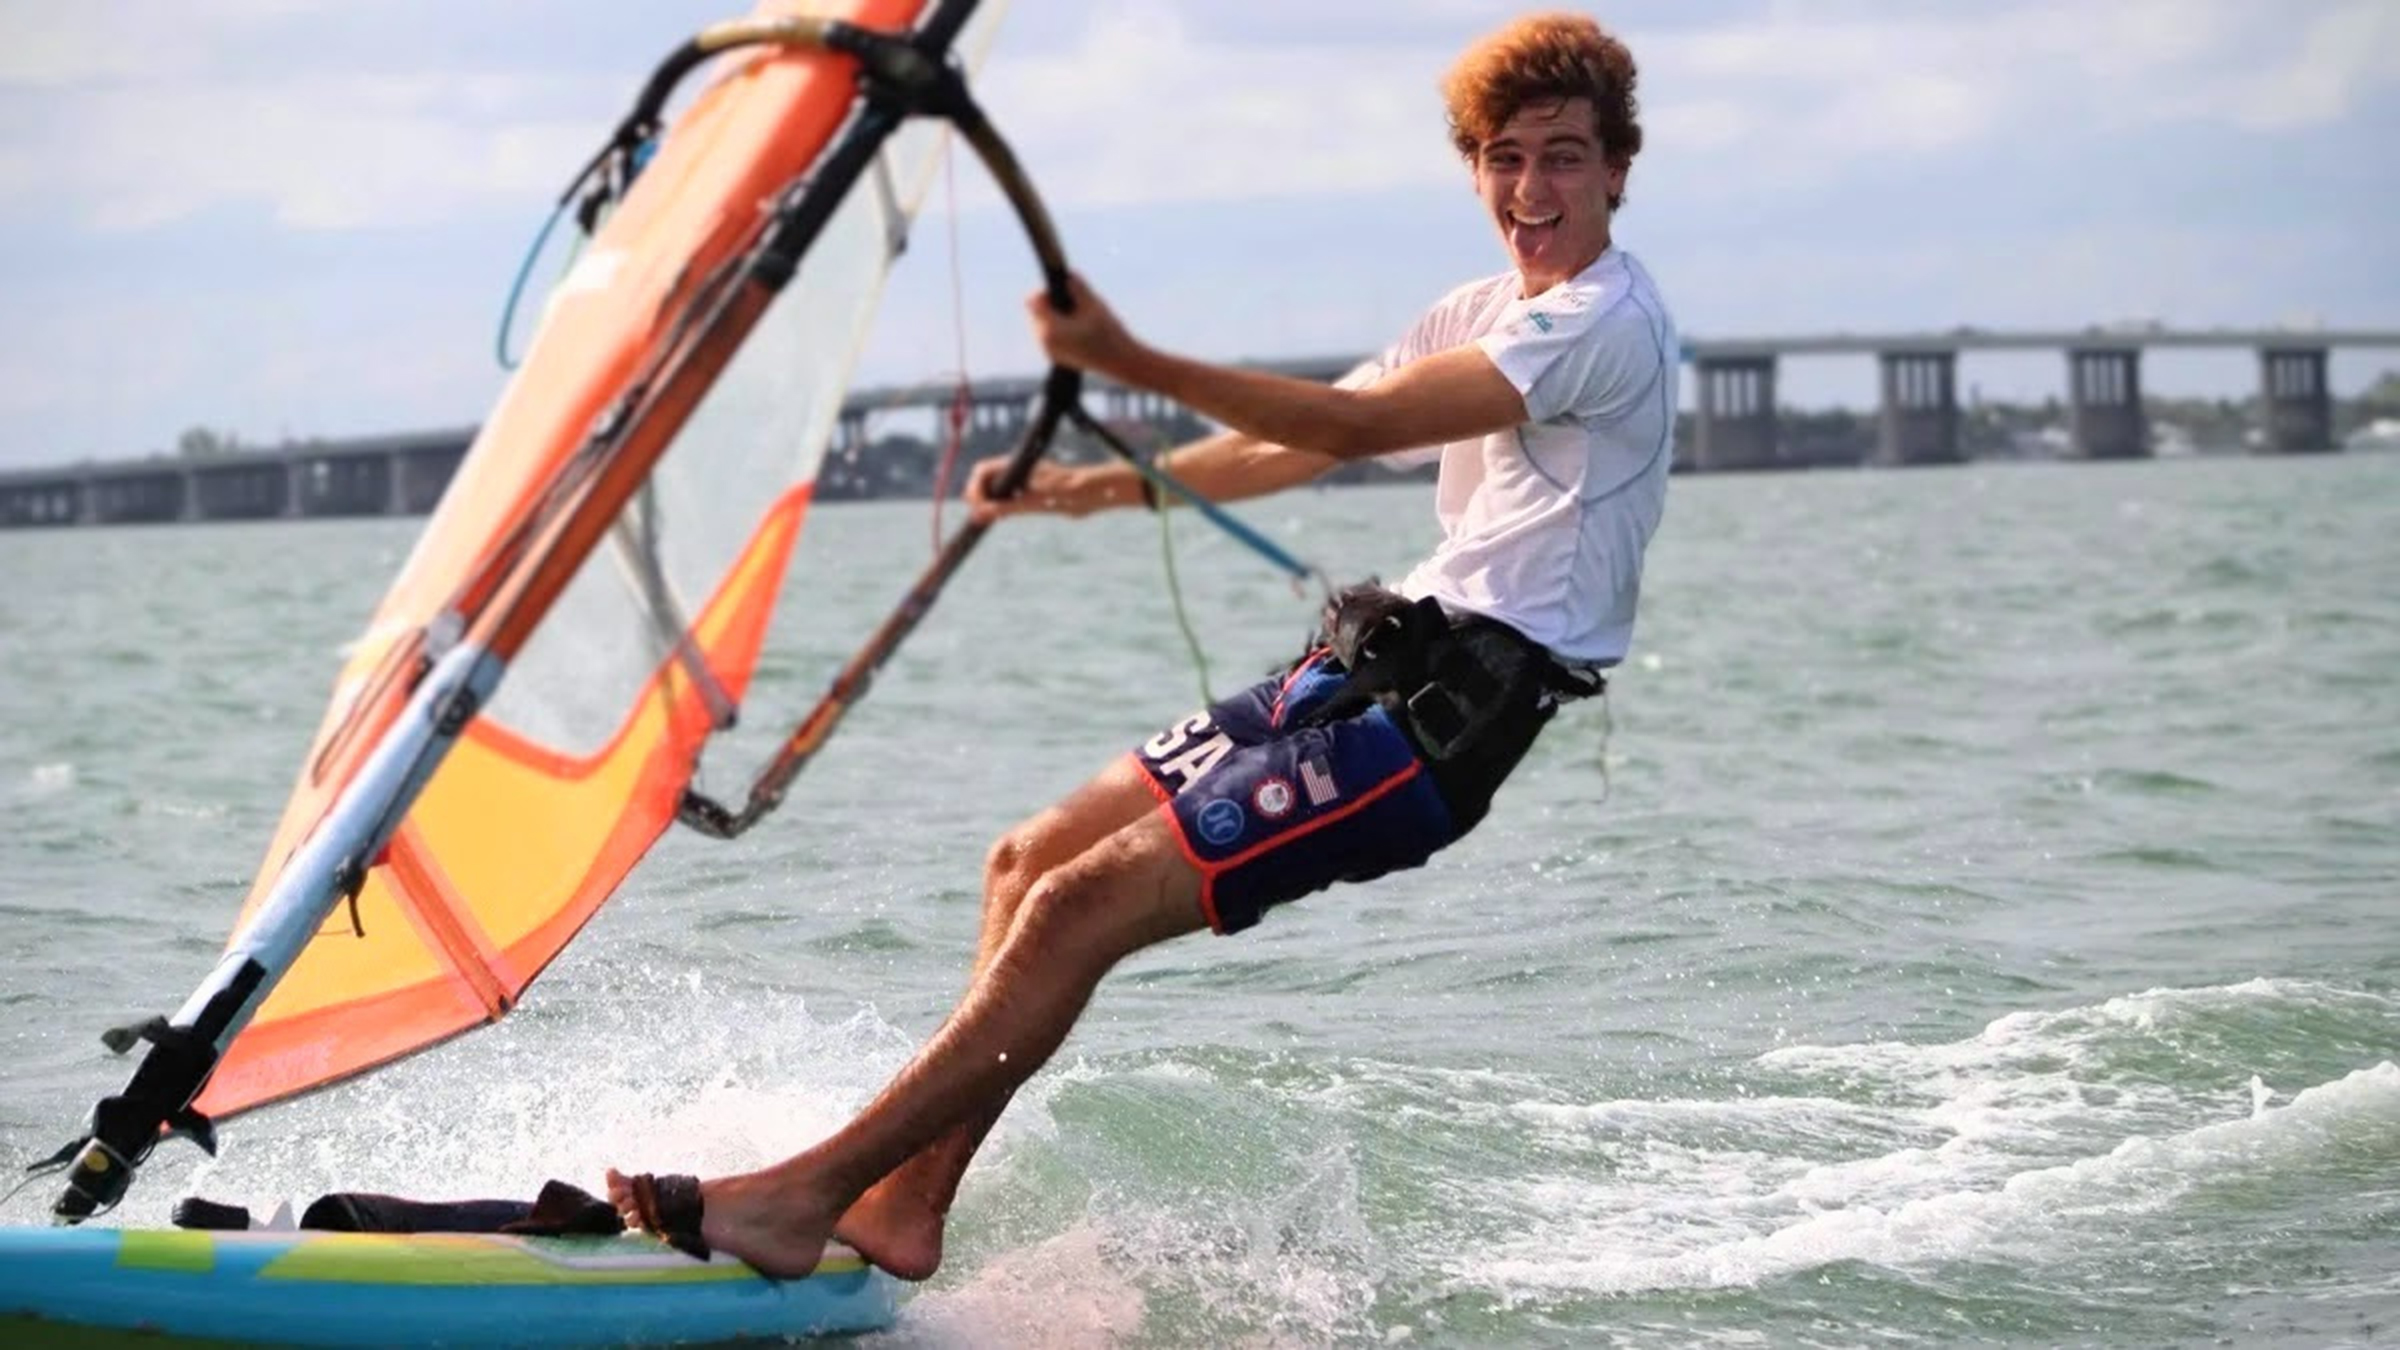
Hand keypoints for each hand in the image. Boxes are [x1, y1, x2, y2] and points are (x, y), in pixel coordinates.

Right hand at [963, 454, 1100, 523]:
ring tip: (985, 519)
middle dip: (978, 497)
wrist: (1090, 494)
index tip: (976, 507)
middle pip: (985, 480)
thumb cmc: (1064, 491)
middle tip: (978, 516)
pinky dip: (999, 508)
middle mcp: (1016, 470)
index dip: (974, 488)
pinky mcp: (1030, 493)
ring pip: (995, 491)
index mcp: (1015, 463)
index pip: (981, 471)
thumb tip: (978, 515)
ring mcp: (1022, 481)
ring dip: (988, 504)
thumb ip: (1004, 508)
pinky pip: (1006, 499)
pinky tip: (998, 518)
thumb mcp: (1031, 501)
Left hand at [1026, 273, 1137, 378]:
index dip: (1046, 293)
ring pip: (1042, 325)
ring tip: (1078, 318)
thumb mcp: (1093, 305)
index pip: (1034, 302)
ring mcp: (1049, 352)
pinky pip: (1049, 337)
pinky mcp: (1056, 358)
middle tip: (1075, 306)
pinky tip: (1077, 330)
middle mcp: (1045, 342)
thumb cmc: (1108, 333)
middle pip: (1036, 313)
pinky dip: (1059, 330)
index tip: (1065, 293)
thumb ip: (1077, 288)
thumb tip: (1067, 275)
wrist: (1120, 362)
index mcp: (1051, 329)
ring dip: (1055, 317)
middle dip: (1051, 306)